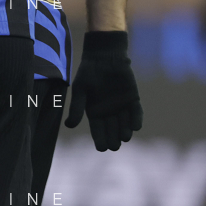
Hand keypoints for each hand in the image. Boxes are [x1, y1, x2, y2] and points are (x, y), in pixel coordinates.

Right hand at [64, 30, 142, 150]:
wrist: (104, 57)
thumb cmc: (88, 73)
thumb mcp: (80, 90)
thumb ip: (77, 108)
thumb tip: (69, 126)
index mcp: (95, 112)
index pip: (98, 131)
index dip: (100, 140)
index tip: (101, 148)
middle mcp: (109, 113)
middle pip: (112, 131)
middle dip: (113, 139)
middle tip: (114, 145)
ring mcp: (122, 107)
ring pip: (125, 125)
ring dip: (125, 132)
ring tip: (124, 137)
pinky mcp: (133, 100)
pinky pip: (136, 113)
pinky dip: (136, 120)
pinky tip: (135, 126)